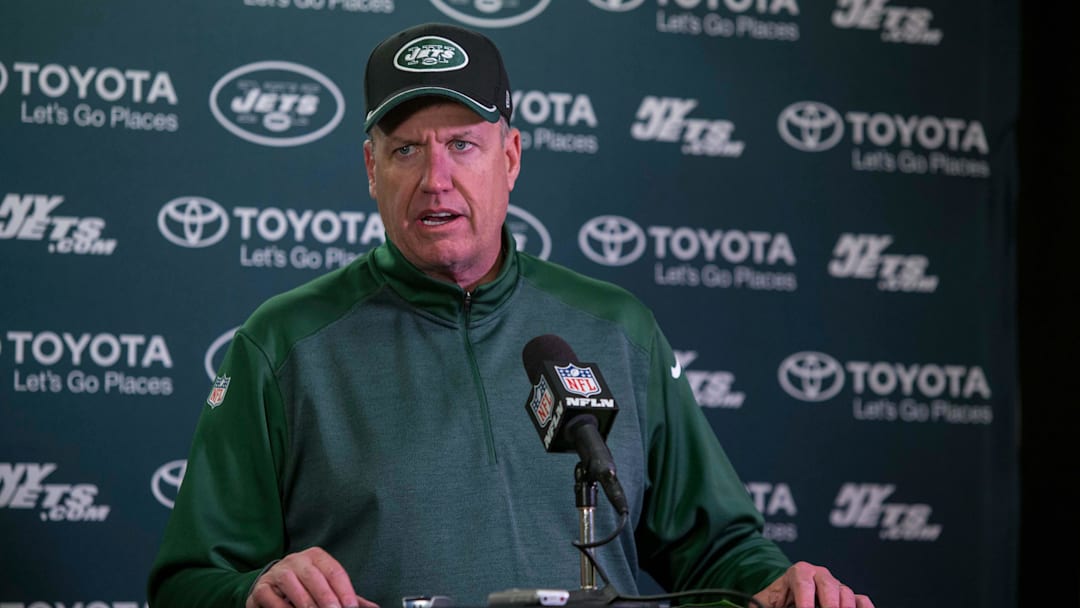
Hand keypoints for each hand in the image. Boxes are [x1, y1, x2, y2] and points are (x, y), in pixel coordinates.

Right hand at [246, 546, 378, 607]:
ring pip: (292, 585)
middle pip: (313, 576)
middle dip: (325, 596)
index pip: (334, 571)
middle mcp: (297, 560)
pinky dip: (282, 607)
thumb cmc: (306, 586)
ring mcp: (278, 572)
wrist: (272, 585)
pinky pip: (271, 596)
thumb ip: (348, 598)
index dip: (344, 590)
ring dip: (305, 603)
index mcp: (317, 557)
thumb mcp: (327, 588)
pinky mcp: (262, 586)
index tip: (351, 607)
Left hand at [752, 561, 873, 607]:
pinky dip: (864, 607)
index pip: (803, 583)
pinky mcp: (849, 597)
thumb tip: (760, 606)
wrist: (786, 598)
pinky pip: (861, 600)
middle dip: (829, 605)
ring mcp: (837, 586)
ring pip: (846, 594)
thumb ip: (762, 604)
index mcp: (799, 572)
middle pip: (828, 587)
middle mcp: (820, 575)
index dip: (805, 600)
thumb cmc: (776, 600)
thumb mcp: (766, 601)